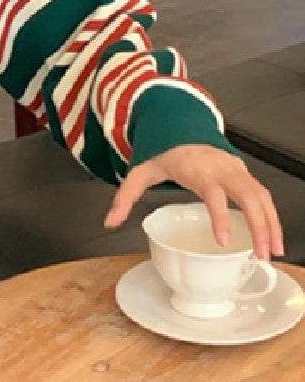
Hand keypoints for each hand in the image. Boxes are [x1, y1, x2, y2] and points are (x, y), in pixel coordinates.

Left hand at [103, 144, 285, 260]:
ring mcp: (235, 169)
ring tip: (272, 252)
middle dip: (259, 225)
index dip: (220, 216)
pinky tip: (272, 237)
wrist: (181, 127)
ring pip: (261, 195)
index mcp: (196, 168)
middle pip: (247, 195)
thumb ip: (125, 197)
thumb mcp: (139, 172)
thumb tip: (109, 222)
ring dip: (271, 224)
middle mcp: (221, 167)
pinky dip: (271, 216)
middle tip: (260, 255)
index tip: (224, 241)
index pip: (213, 192)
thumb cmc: (162, 153)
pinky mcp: (244, 172)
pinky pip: (263, 194)